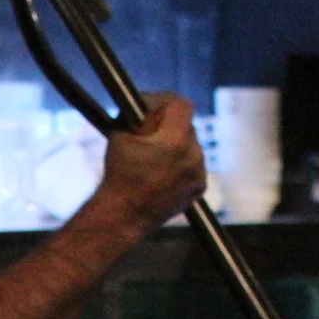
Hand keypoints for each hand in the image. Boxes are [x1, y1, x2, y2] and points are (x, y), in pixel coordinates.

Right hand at [94, 93, 205, 232]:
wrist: (124, 215)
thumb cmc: (119, 174)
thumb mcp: (121, 134)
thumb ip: (138, 115)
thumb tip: (147, 104)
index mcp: (175, 140)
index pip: (181, 105)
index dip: (164, 103)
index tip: (151, 109)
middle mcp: (193, 155)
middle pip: (186, 125)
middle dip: (168, 125)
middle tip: (148, 132)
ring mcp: (198, 172)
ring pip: (190, 145)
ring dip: (175, 145)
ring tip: (153, 156)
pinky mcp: (199, 187)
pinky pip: (193, 165)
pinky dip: (180, 164)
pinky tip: (161, 172)